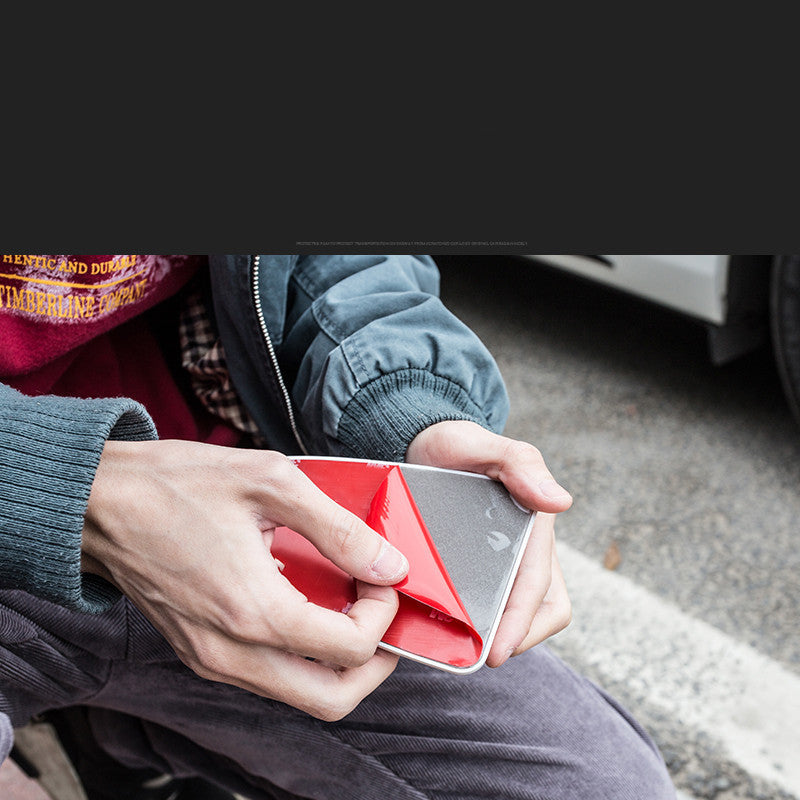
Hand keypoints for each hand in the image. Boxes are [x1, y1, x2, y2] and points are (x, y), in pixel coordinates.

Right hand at [81, 439, 408, 719]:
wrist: (98, 502)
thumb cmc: (176, 484)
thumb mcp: (271, 483)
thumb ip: (338, 528)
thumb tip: (390, 564)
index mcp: (252, 610)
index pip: (351, 648)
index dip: (383, 613)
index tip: (381, 574)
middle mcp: (230, 652)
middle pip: (330, 699)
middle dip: (374, 664)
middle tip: (382, 614)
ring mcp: (211, 659)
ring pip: (299, 694)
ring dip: (338, 661)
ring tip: (349, 606)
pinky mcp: (200, 653)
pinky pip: (267, 676)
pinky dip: (302, 654)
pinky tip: (308, 605)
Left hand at [406, 420, 572, 666]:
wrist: (422, 441)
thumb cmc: (455, 442)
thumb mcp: (484, 444)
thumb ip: (519, 464)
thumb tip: (561, 501)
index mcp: (532, 527)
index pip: (539, 586)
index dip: (522, 623)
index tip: (498, 653)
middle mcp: (522, 548)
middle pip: (541, 608)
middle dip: (521, 636)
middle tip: (485, 656)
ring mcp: (502, 559)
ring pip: (516, 609)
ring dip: (501, 632)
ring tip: (465, 648)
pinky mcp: (477, 564)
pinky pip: (484, 599)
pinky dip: (475, 618)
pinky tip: (443, 627)